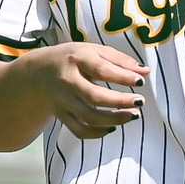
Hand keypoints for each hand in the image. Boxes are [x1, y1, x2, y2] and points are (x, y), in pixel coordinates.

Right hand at [19, 43, 147, 138]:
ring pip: (88, 117)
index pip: (101, 69)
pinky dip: (97, 133)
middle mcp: (67, 81)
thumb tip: (145, 71)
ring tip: (133, 115)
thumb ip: (120, 60)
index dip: (122, 77)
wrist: (39, 72)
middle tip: (140, 102)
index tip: (141, 82)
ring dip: (113, 119)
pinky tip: (112, 127)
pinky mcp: (61, 115)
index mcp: (77, 59)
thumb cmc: (74, 58)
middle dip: (120, 102)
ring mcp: (63, 101)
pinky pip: (79, 130)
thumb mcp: (94, 50)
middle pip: (94, 97)